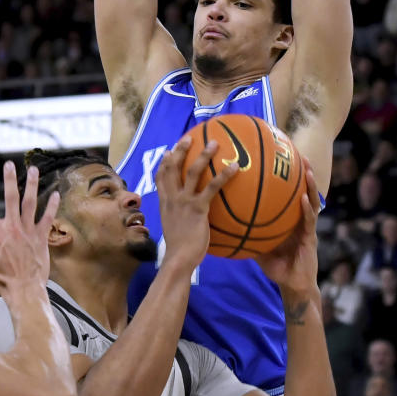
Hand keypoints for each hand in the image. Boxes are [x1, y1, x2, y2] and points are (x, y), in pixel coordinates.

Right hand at [0, 162, 58, 299]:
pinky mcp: (41, 238)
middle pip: (10, 198)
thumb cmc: (0, 279)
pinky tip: (55, 193)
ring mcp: (28, 232)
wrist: (24, 291)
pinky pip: (48, 218)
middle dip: (9, 180)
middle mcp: (12, 228)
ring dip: (31, 185)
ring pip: (30, 203)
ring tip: (32, 169)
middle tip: (9, 164)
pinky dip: (51, 206)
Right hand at [155, 136, 238, 269]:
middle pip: (173, 168)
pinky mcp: (198, 208)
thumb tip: (191, 216)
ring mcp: (184, 202)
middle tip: (189, 138)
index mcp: (165, 203)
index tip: (170, 151)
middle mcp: (172, 199)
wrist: (179, 258)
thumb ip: (180, 217)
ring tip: (214, 143)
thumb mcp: (175, 228)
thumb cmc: (180, 248)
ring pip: (192, 172)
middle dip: (180, 151)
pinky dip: (224, 175)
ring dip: (203, 155)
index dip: (164, 162)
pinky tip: (235, 167)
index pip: (160, 178)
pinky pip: (212, 187)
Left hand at [255, 159, 318, 293]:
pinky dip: (306, 209)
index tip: (279, 161)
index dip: (286, 180)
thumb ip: (246, 236)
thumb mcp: (257, 248)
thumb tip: (223, 227)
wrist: (292, 285)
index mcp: (288, 220)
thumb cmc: (276, 267)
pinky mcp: (311, 238)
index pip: (287, 196)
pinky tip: (304, 199)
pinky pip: (308, 221)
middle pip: (301, 193)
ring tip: (307, 169)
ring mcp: (307, 228)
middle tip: (297, 154)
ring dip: (310, 186)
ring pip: (311, 201)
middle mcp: (299, 220)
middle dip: (301, 174)